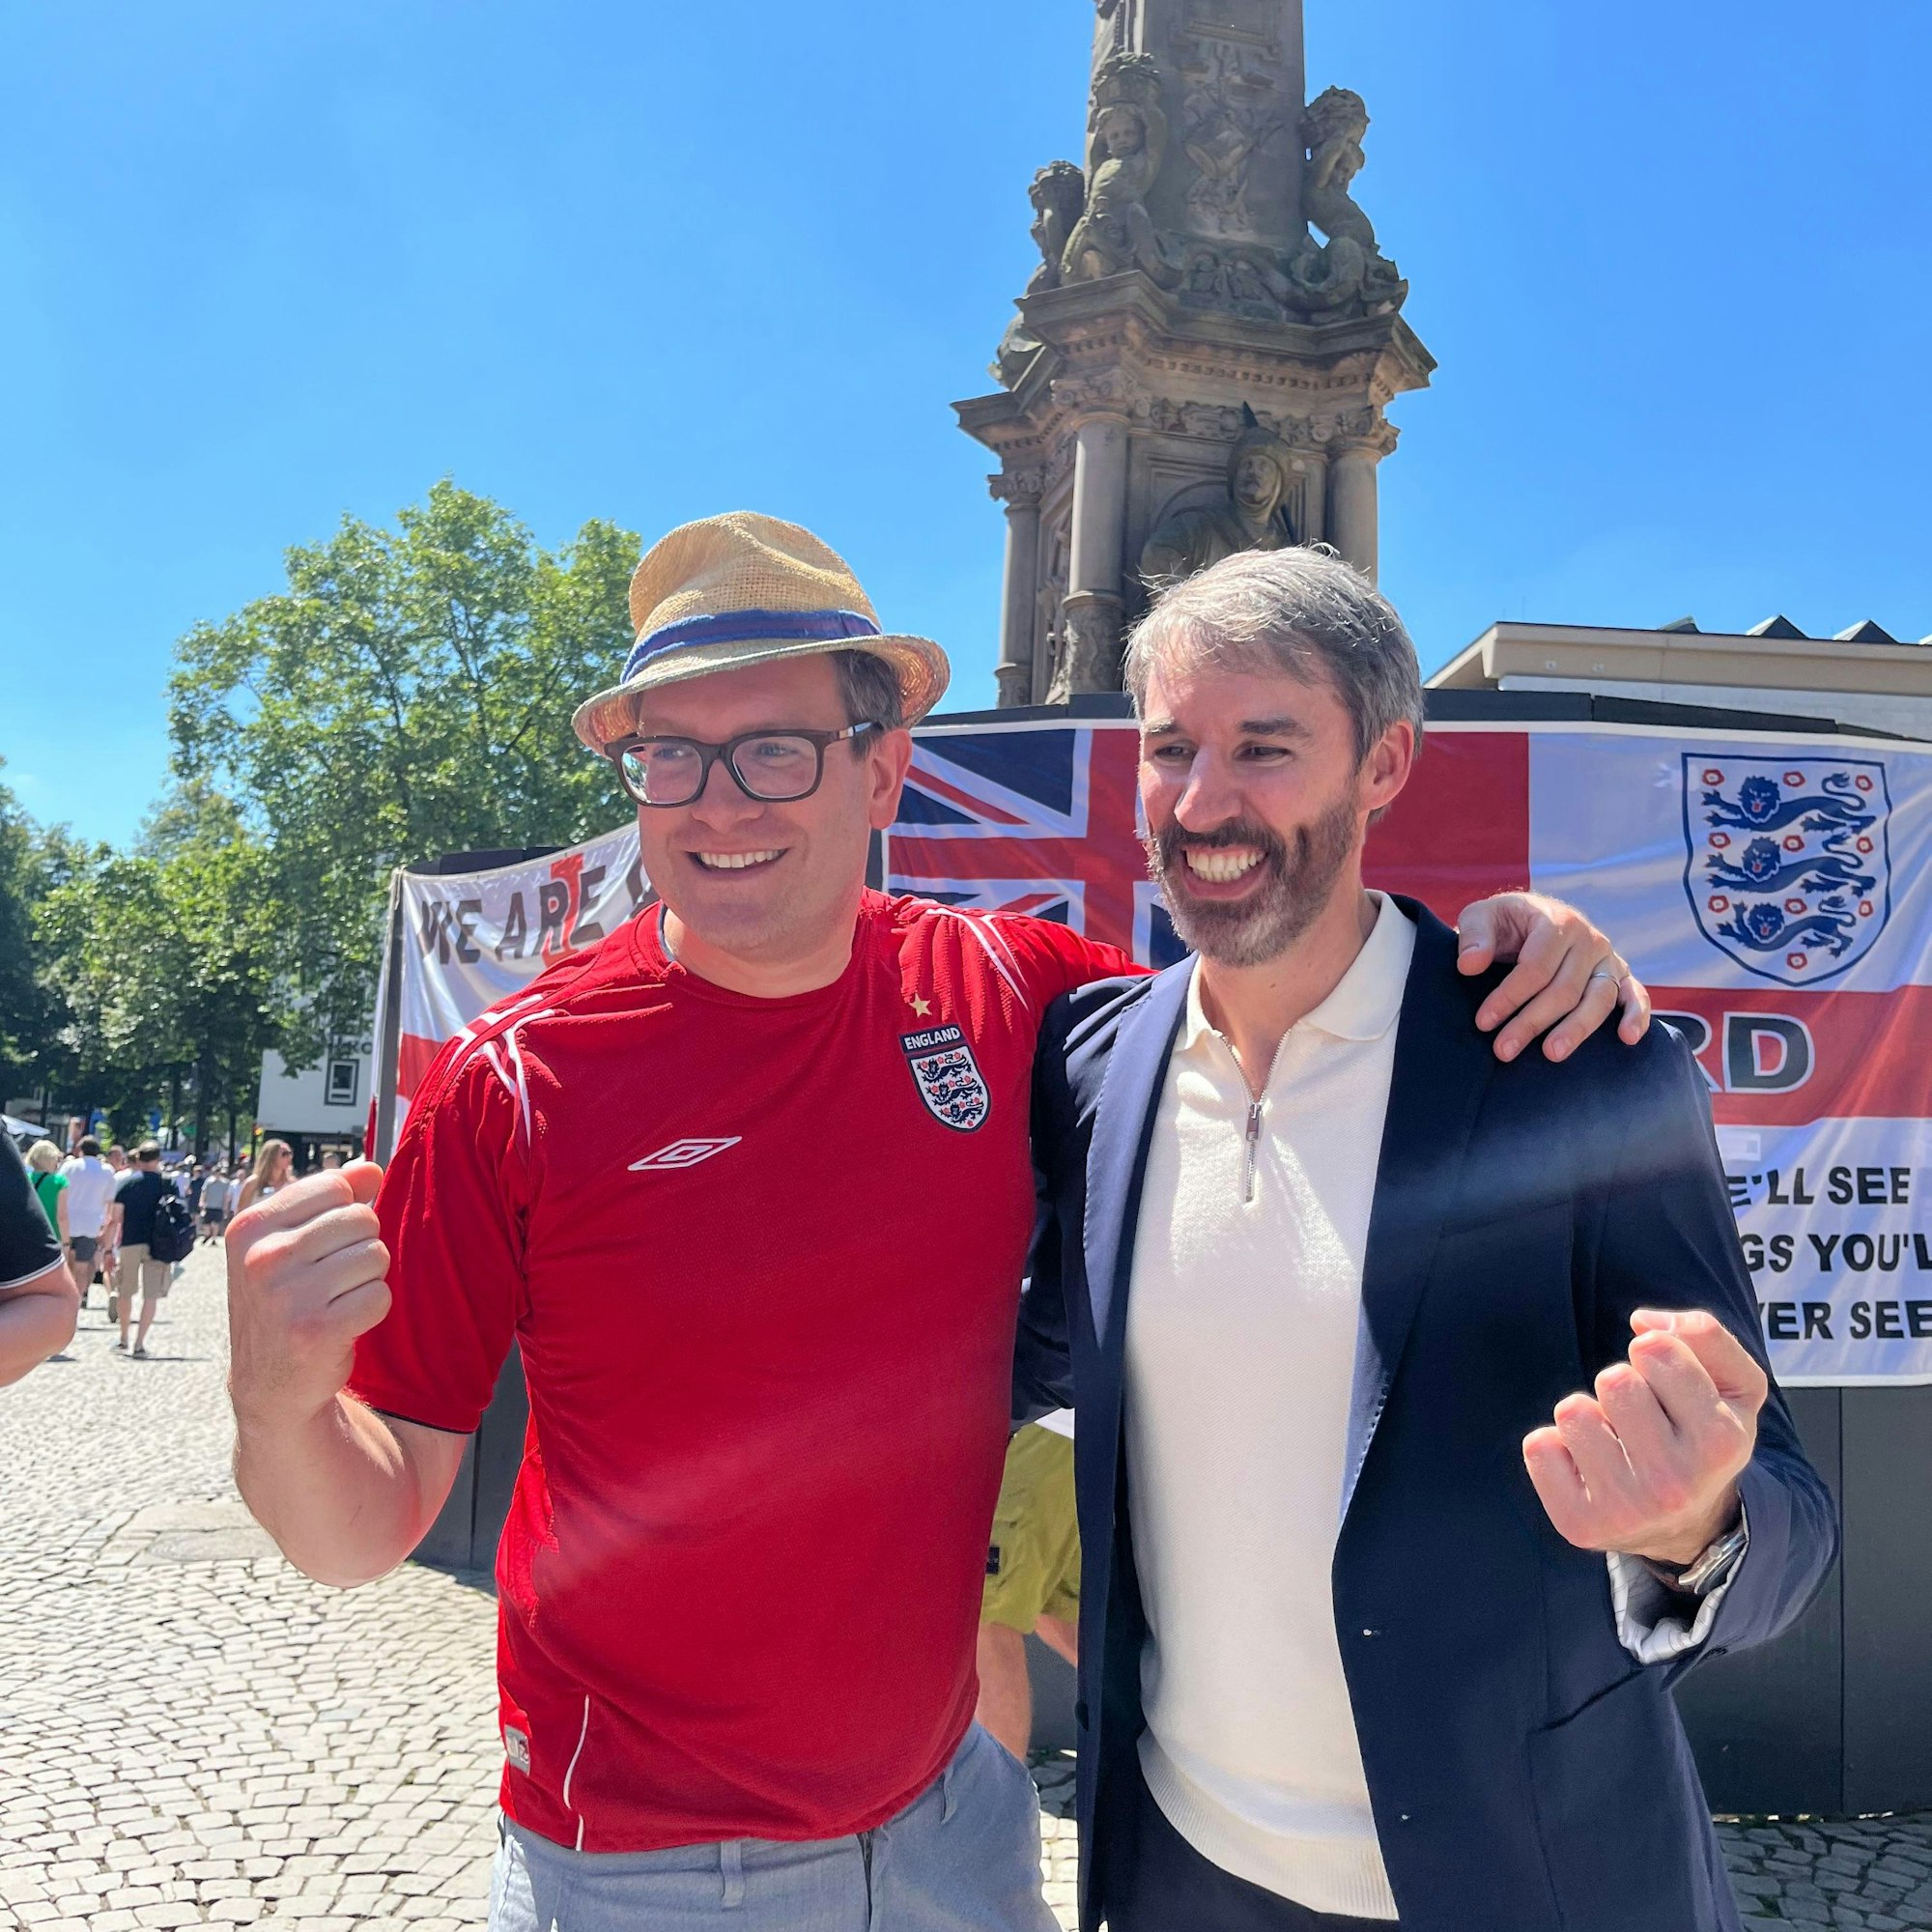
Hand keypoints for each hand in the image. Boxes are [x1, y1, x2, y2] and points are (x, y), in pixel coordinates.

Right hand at [227, 1160, 389, 1433]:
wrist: (269, 1384)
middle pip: (362, 1219)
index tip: (322, 1245)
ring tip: (335, 1300)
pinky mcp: (316, 1330)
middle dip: (361, 1247)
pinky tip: (343, 1324)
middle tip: (332, 1279)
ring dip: (367, 1279)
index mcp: (250, 1227)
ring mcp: (287, 1295)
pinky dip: (372, 1309)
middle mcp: (262, 1257)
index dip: (345, 1213)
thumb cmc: (287, 1300)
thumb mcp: (290, 1243)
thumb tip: (370, 1168)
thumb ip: (331, 1199)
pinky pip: (380, 1295)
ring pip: (376, 1255)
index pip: (335, 1185)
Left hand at [1456, 891, 1650, 1061]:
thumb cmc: (1503, 923)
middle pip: (1564, 989)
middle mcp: (1589, 939)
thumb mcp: (1481, 917)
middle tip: (1503, 1050)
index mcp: (1556, 921)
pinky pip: (1635, 995)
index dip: (1509, 996)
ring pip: (1598, 999)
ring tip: (1551, 1054)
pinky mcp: (1620, 975)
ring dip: (1576, 1029)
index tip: (1483, 1021)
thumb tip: (1469, 966)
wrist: (1531, 919)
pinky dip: (1636, 1016)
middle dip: (1532, 1022)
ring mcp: (1607, 958)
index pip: (1536, 967)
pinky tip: (1627, 1039)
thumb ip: (1474, 936)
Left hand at [1523, 1309, 1764, 1566]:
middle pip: (1613, 1380)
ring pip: (1572, 1411)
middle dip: (1620, 1384)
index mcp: (1721, 1442)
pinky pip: (1538, 1447)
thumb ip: (1705, 1334)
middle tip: (1639, 1417)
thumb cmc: (1701, 1435)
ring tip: (1614, 1440)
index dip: (1653, 1354)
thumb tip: (1641, 1322)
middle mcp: (1676, 1483)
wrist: (1686, 1527)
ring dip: (1587, 1414)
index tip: (1665, 1381)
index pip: (1655, 1350)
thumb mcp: (1733, 1384)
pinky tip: (1586, 1465)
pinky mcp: (1579, 1524)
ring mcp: (1626, 1509)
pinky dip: (1554, 1445)